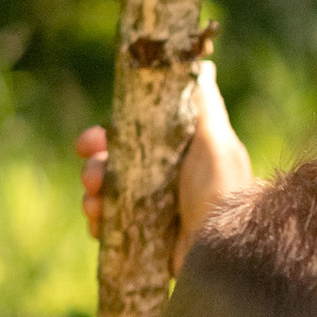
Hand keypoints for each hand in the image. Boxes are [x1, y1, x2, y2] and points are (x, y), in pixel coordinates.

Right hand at [76, 63, 254, 248]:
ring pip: (109, 194)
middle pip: (115, 164)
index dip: (108, 135)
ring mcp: (155, 211)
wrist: (226, 252)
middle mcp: (167, 180)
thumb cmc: (223, 191)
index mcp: (181, 153)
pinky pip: (111, 226)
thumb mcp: (216, 141)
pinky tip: (97, 223)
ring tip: (94, 203)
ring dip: (93, 194)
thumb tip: (202, 64)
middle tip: (89, 174)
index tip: (90, 140)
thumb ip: (204, 104)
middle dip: (95, 166)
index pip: (134, 135)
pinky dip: (99, 222)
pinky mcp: (147, 239)